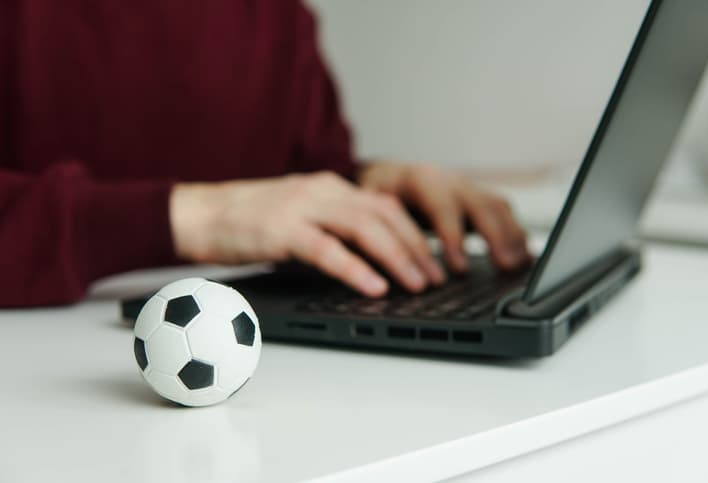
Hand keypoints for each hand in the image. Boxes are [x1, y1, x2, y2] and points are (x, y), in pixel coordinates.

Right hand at [169, 172, 445, 296]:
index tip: (434, 260)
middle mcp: (322, 191)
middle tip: (436, 277)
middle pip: (383, 215)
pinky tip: (374, 286)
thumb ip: (333, 230)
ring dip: (396, 257)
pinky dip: (355, 268)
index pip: (385, 206)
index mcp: (330, 187)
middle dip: (415, 247)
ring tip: (417, 284)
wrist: (199, 214)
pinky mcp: (282, 229)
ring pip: (363, 227)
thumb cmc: (249, 221)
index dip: (414, 233)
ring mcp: (302, 207)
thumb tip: (370, 259)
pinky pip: (327, 249)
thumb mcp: (300, 218)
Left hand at [358, 162, 529, 271]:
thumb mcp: (365, 208)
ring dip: (511, 235)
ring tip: (516, 267)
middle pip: (479, 202)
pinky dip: (515, 234)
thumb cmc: (373, 198)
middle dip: (495, 235)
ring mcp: (465, 188)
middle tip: (503, 266)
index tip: (459, 268)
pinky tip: (522, 258)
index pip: (441, 204)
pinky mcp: (475, 200)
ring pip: (496, 205)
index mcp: (418, 179)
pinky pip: (502, 213)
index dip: (453, 235)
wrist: (382, 178)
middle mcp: (447, 180)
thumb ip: (375, 228)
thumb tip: (379, 259)